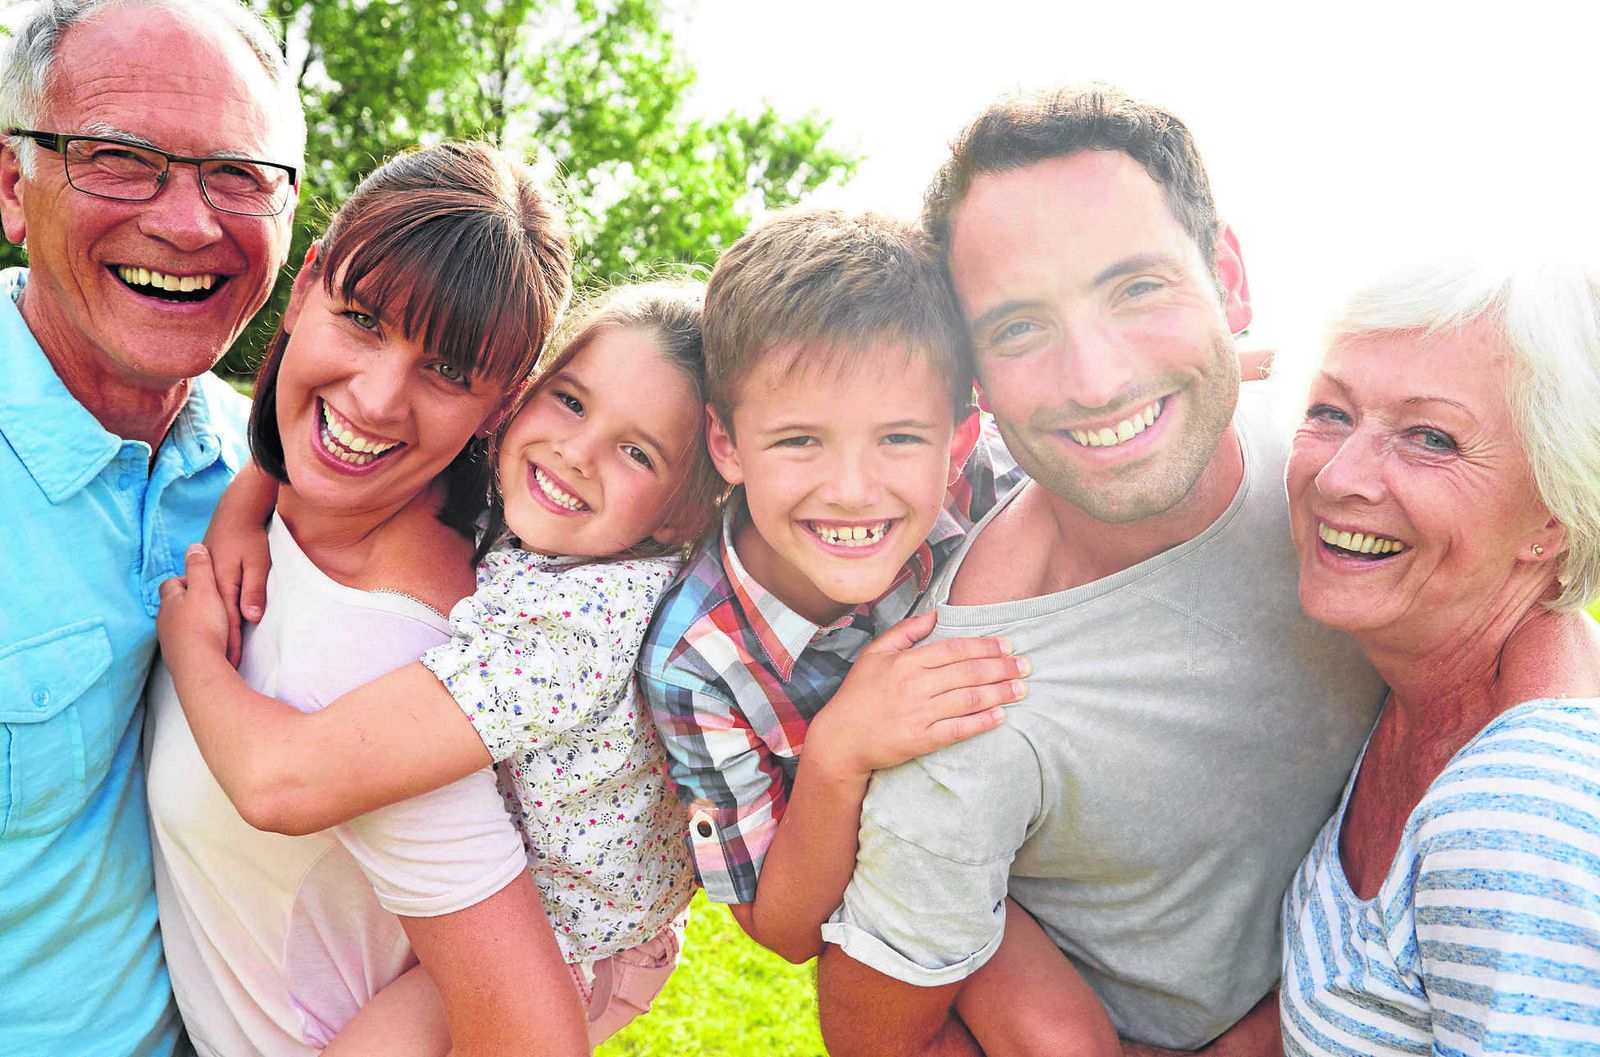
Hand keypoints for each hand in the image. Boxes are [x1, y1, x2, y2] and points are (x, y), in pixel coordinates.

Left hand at [157, 544, 232, 679]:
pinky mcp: (179, 659)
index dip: (185, 579)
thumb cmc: (204, 625)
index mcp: (171, 601)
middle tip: (210, 602)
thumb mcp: (206, 589)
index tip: (203, 581)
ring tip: (213, 624)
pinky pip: (186, 645)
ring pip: (179, 626)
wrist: (200, 667)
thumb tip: (193, 548)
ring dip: (193, 623)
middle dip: (188, 603)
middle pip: (174, 606)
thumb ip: (200, 567)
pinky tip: (210, 644)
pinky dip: (196, 641)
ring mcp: (170, 642)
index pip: (171, 583)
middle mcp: (165, 621)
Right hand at [204, 503, 271, 669]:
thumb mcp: (257, 561)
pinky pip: (204, 603)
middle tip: (226, 672)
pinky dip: (207, 619)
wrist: (234, 512)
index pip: (227, 621)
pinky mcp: (204, 577)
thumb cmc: (249, 536)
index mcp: (220, 584)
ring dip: (211, 635)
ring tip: (215, 659)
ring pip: (206, 614)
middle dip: (220, 647)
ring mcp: (203, 581)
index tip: (235, 665)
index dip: (231, 645)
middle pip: (213, 622)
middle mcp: (207, 585)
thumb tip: (251, 618)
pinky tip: (206, 631)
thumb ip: (254, 589)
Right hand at [807, 611, 1025, 777]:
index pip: (954, 649)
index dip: (984, 647)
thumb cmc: (858, 695)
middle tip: (1025, 666)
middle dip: (1001, 668)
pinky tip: (1000, 716)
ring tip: (1021, 689)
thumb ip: (905, 632)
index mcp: (906, 662)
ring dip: (999, 693)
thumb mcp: (874, 654)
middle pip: (968, 672)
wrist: (841, 739)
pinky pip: (958, 729)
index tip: (1007, 646)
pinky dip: (982, 722)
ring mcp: (919, 713)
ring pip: (969, 699)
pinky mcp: (921, 739)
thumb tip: (934, 614)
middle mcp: (915, 685)